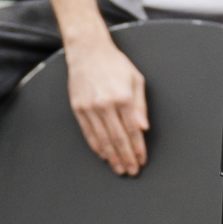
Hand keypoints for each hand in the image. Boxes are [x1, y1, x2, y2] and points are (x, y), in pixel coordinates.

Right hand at [64, 34, 148, 175]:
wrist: (88, 52)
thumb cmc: (116, 64)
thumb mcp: (136, 80)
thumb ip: (141, 105)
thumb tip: (143, 128)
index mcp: (123, 97)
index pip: (132, 130)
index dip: (137, 148)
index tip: (141, 160)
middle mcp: (105, 105)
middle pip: (117, 138)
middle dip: (125, 157)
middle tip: (131, 170)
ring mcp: (89, 108)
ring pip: (102, 139)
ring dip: (112, 156)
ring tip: (119, 168)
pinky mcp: (78, 109)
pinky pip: (88, 133)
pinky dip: (97, 146)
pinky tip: (103, 155)